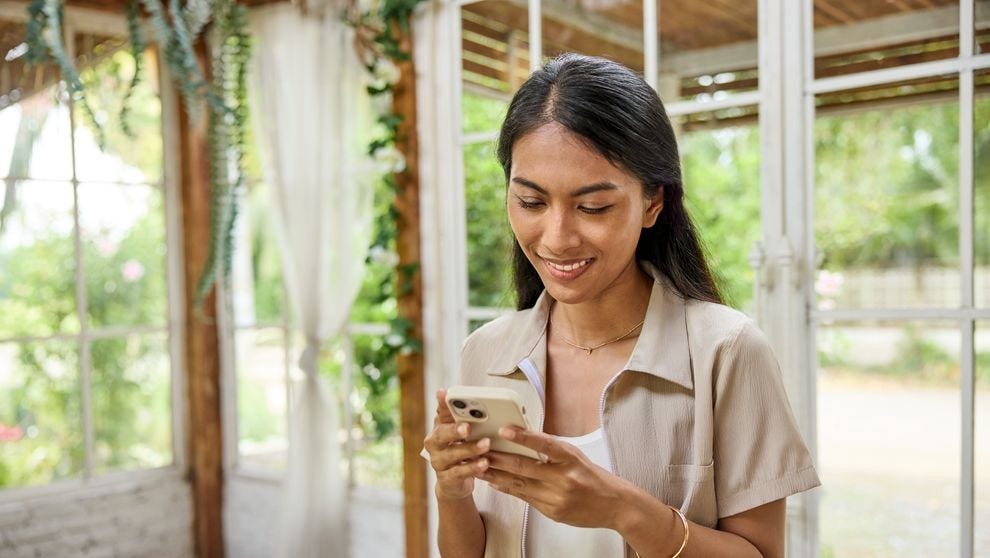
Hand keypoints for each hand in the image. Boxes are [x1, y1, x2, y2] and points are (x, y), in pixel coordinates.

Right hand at [423, 388, 491, 500]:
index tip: (445, 393)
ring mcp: (438, 462)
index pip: (441, 413)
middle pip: (442, 434)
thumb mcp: (461, 433)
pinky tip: (485, 463)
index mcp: (440, 428)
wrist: (454, 482)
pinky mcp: (446, 479)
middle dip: (455, 429)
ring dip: (470, 449)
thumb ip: (463, 416)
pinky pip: (460, 473)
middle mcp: (434, 444)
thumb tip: (466, 396)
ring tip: (486, 444)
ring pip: (453, 454)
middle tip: (468, 426)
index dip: (442, 403)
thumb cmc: (460, 451)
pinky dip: (473, 468)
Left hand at [477, 426, 628, 528]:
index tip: (505, 429)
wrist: (614, 505)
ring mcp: (558, 497)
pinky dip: (509, 489)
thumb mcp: (574, 456)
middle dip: (498, 458)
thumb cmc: (592, 477)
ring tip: (479, 466)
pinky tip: (496, 483)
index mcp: (571, 458)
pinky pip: (526, 499)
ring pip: (520, 485)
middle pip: (525, 467)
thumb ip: (550, 450)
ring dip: (497, 475)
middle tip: (479, 450)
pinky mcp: (553, 512)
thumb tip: (522, 439)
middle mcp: (564, 478)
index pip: (544, 443)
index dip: (523, 436)